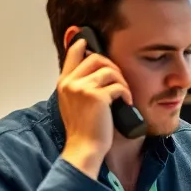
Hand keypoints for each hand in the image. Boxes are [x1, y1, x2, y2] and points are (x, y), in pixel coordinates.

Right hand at [57, 38, 132, 178]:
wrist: (84, 148)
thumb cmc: (84, 128)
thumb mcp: (75, 103)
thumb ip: (80, 85)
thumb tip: (96, 69)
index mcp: (64, 83)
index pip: (73, 53)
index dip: (84, 43)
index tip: (92, 41)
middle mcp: (70, 83)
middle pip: (96, 57)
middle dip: (113, 66)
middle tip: (119, 80)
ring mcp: (82, 88)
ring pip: (110, 70)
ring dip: (122, 81)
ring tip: (124, 94)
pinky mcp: (96, 97)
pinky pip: (118, 86)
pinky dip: (126, 94)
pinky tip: (126, 103)